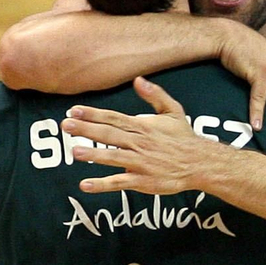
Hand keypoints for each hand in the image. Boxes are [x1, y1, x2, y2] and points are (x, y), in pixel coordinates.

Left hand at [61, 77, 213, 195]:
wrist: (199, 163)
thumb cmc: (183, 137)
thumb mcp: (173, 111)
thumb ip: (155, 95)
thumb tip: (138, 80)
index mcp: (143, 127)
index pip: (113, 118)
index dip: (92, 114)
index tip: (74, 110)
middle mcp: (139, 143)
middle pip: (109, 134)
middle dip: (86, 129)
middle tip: (66, 125)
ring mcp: (140, 163)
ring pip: (113, 157)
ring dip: (93, 155)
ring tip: (74, 151)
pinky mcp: (142, 181)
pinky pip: (119, 182)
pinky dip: (102, 184)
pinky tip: (85, 184)